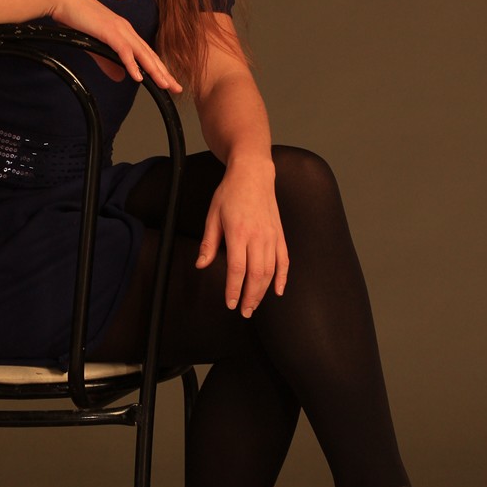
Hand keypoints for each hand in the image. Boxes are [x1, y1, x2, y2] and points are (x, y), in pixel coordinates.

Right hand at [44, 0, 181, 91]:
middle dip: (165, 73)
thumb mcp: (95, 44)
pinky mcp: (108, 31)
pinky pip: (123, 51)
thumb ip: (108, 62)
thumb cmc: (77, 18)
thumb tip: (120, 77)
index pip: (147, 54)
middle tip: (177, 88)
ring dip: (155, 71)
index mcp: (125, 32)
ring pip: (142, 54)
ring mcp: (119, 30)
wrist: (64, 0)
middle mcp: (126, 30)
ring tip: (165, 85)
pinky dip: (132, 64)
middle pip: (150, 55)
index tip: (169, 82)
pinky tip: (138, 76)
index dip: (159, 69)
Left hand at [195, 159, 288, 314]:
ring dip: (263, 292)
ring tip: (255, 305)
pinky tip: (277, 291)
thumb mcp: (213, 216)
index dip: (234, 290)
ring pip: (270, 271)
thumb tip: (201, 265)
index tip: (230, 303)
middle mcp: (258, 237)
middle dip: (250, 297)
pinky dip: (282, 278)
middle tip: (244, 311)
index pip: (237, 269)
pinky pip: (284, 260)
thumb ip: (208, 243)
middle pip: (256, 275)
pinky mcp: (280, 235)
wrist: (253, 175)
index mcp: (238, 233)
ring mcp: (272, 236)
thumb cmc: (230, 193)